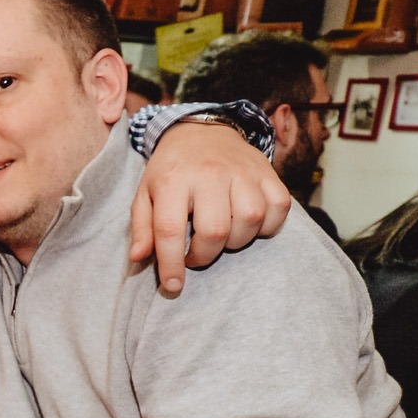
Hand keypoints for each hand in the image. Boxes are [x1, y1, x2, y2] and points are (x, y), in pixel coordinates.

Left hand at [129, 120, 290, 295]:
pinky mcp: (269, 173)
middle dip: (205, 255)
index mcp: (173, 180)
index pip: (170, 230)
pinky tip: (249, 225)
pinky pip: (279, 209)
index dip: (171, 264)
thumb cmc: (171, 171)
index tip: (172, 287)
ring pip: (250, 221)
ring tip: (221, 237)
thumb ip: (141, 228)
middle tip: (196, 254)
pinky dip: (268, 226)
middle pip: (215, 230)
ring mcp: (243, 172)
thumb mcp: (145, 195)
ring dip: (236, 241)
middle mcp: (210, 173)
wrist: (203, 131)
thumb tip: (138, 259)